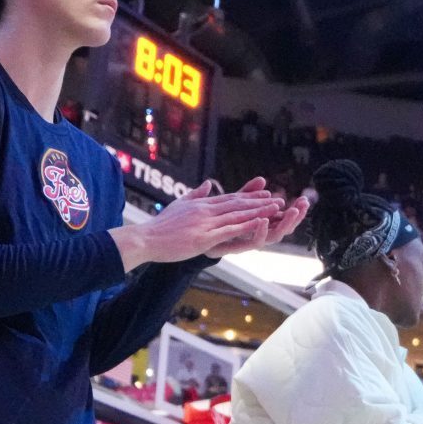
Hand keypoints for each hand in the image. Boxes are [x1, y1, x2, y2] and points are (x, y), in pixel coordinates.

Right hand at [110, 178, 290, 269]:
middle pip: (237, 204)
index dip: (248, 196)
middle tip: (277, 198)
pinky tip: (261, 223)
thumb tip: (206, 184)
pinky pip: (230, 230)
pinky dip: (247, 225)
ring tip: (276, 208)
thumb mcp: (178, 205)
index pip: (229, 198)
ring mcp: (206, 223)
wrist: (145, 239)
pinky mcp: (204, 237)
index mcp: (201, 204)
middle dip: (259, 201)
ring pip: (238, 215)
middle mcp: (205, 210)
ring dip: (259, 211)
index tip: (263, 193)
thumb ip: (195, 195)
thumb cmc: (159, 226)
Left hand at [206, 177, 308, 257]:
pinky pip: (252, 243)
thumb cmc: (212, 222)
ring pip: (272, 237)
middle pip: (283, 229)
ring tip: (290, 211)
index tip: (305, 199)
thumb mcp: (231, 204)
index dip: (295, 210)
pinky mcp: (235, 248)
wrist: (190, 238)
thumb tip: (262, 179)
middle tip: (304, 204)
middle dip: (295, 217)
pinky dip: (260, 232)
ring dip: (283, 224)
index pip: (282, 219)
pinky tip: (264, 220)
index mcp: (258, 226)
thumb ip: (247, 193)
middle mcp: (255, 237)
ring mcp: (247, 243)